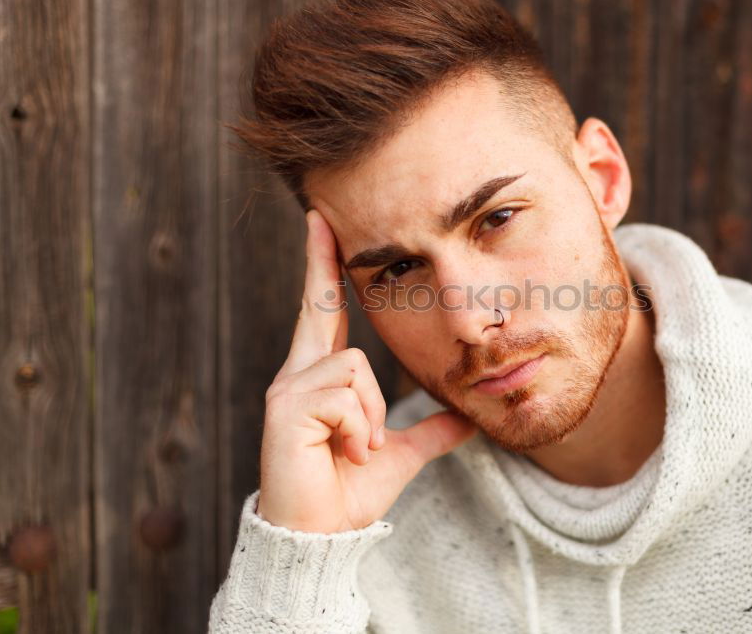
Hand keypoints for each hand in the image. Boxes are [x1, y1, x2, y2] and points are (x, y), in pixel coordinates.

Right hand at [256, 209, 477, 532]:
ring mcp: (288, 390)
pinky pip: (346, 395)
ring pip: (355, 367)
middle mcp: (297, 375)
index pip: (325, 314)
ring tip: (359, 448)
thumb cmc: (348, 493)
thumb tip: (466, 419)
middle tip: (318, 213)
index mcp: (321, 379)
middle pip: (317, 306)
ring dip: (372, 416)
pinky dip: (361, 428)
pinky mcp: (285, 409)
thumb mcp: (397, 454)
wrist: (320, 537)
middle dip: (319, 259)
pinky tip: (349, 451)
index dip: (323, 271)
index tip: (323, 227)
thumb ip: (429, 433)